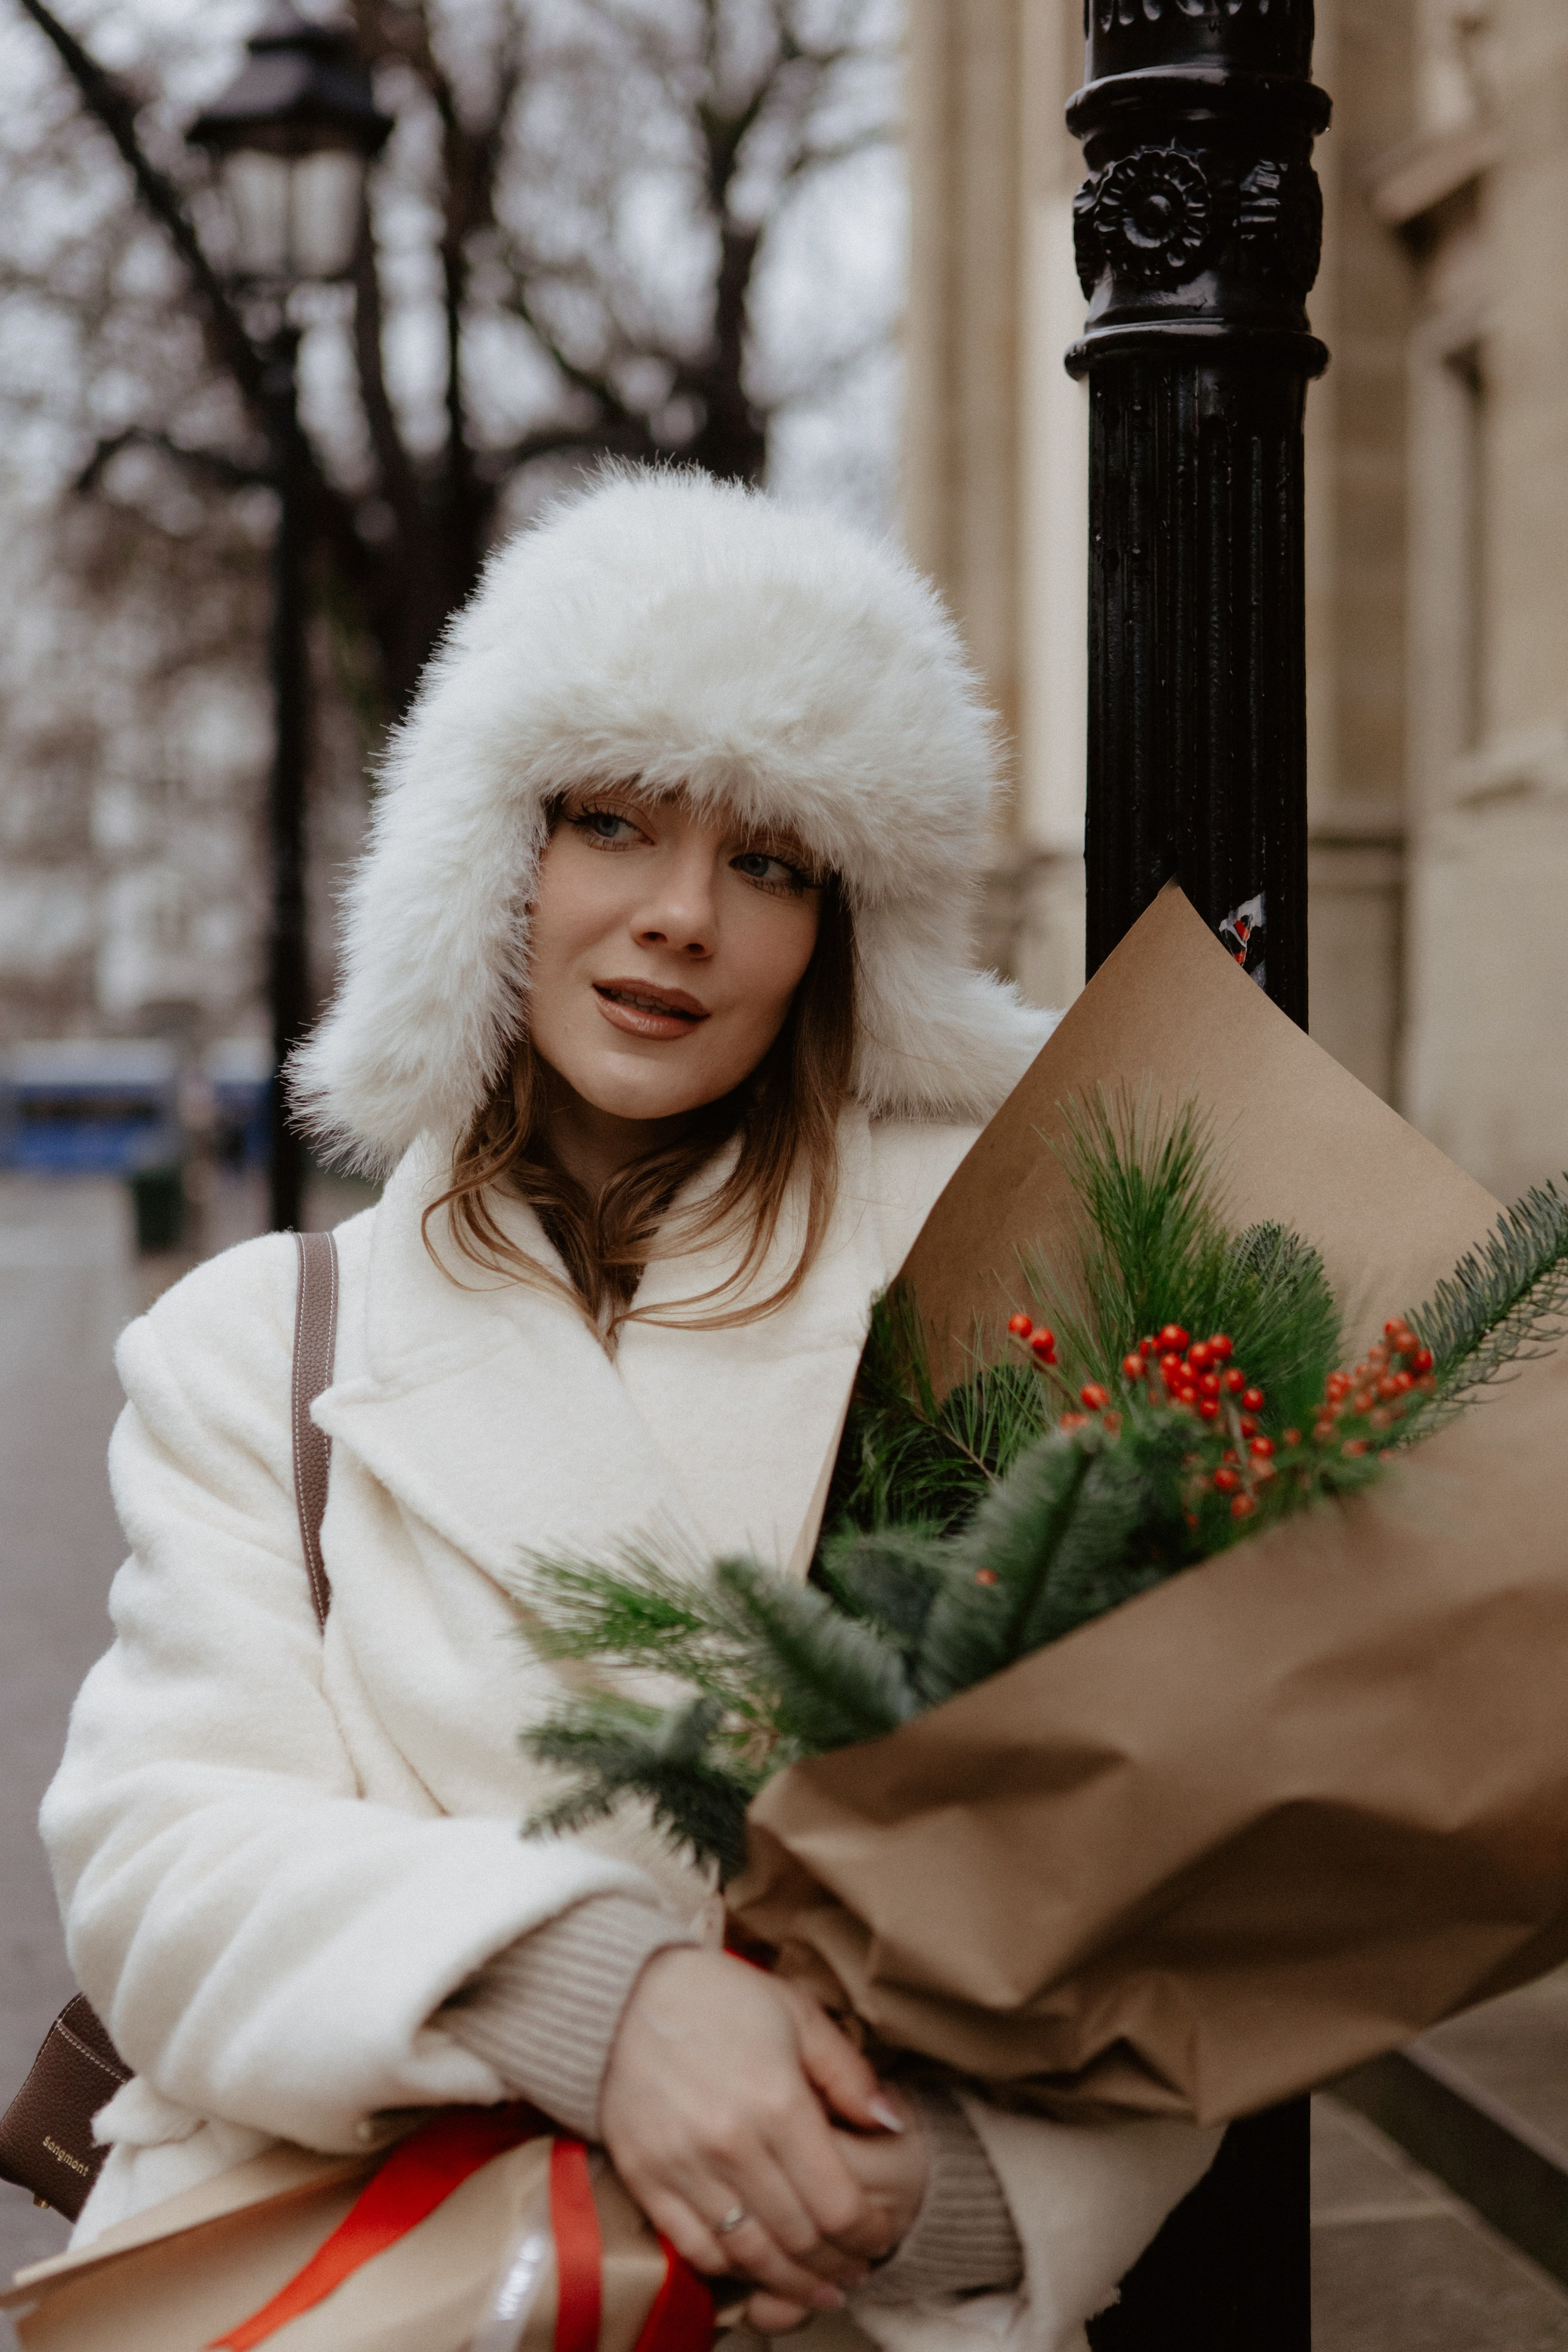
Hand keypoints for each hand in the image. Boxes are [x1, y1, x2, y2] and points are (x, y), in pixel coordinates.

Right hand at [600, 1948, 896, 2314]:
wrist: (622, 1992)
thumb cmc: (718, 1997)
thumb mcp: (796, 2014)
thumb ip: (848, 2073)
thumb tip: (891, 2124)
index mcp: (778, 2102)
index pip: (838, 2203)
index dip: (867, 2234)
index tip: (879, 2237)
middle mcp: (732, 2144)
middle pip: (799, 2238)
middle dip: (836, 2265)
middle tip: (855, 2272)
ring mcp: (684, 2167)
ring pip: (750, 2254)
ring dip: (790, 2282)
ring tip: (816, 2288)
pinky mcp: (645, 2179)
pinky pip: (694, 2248)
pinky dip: (730, 2269)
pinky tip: (755, 2269)